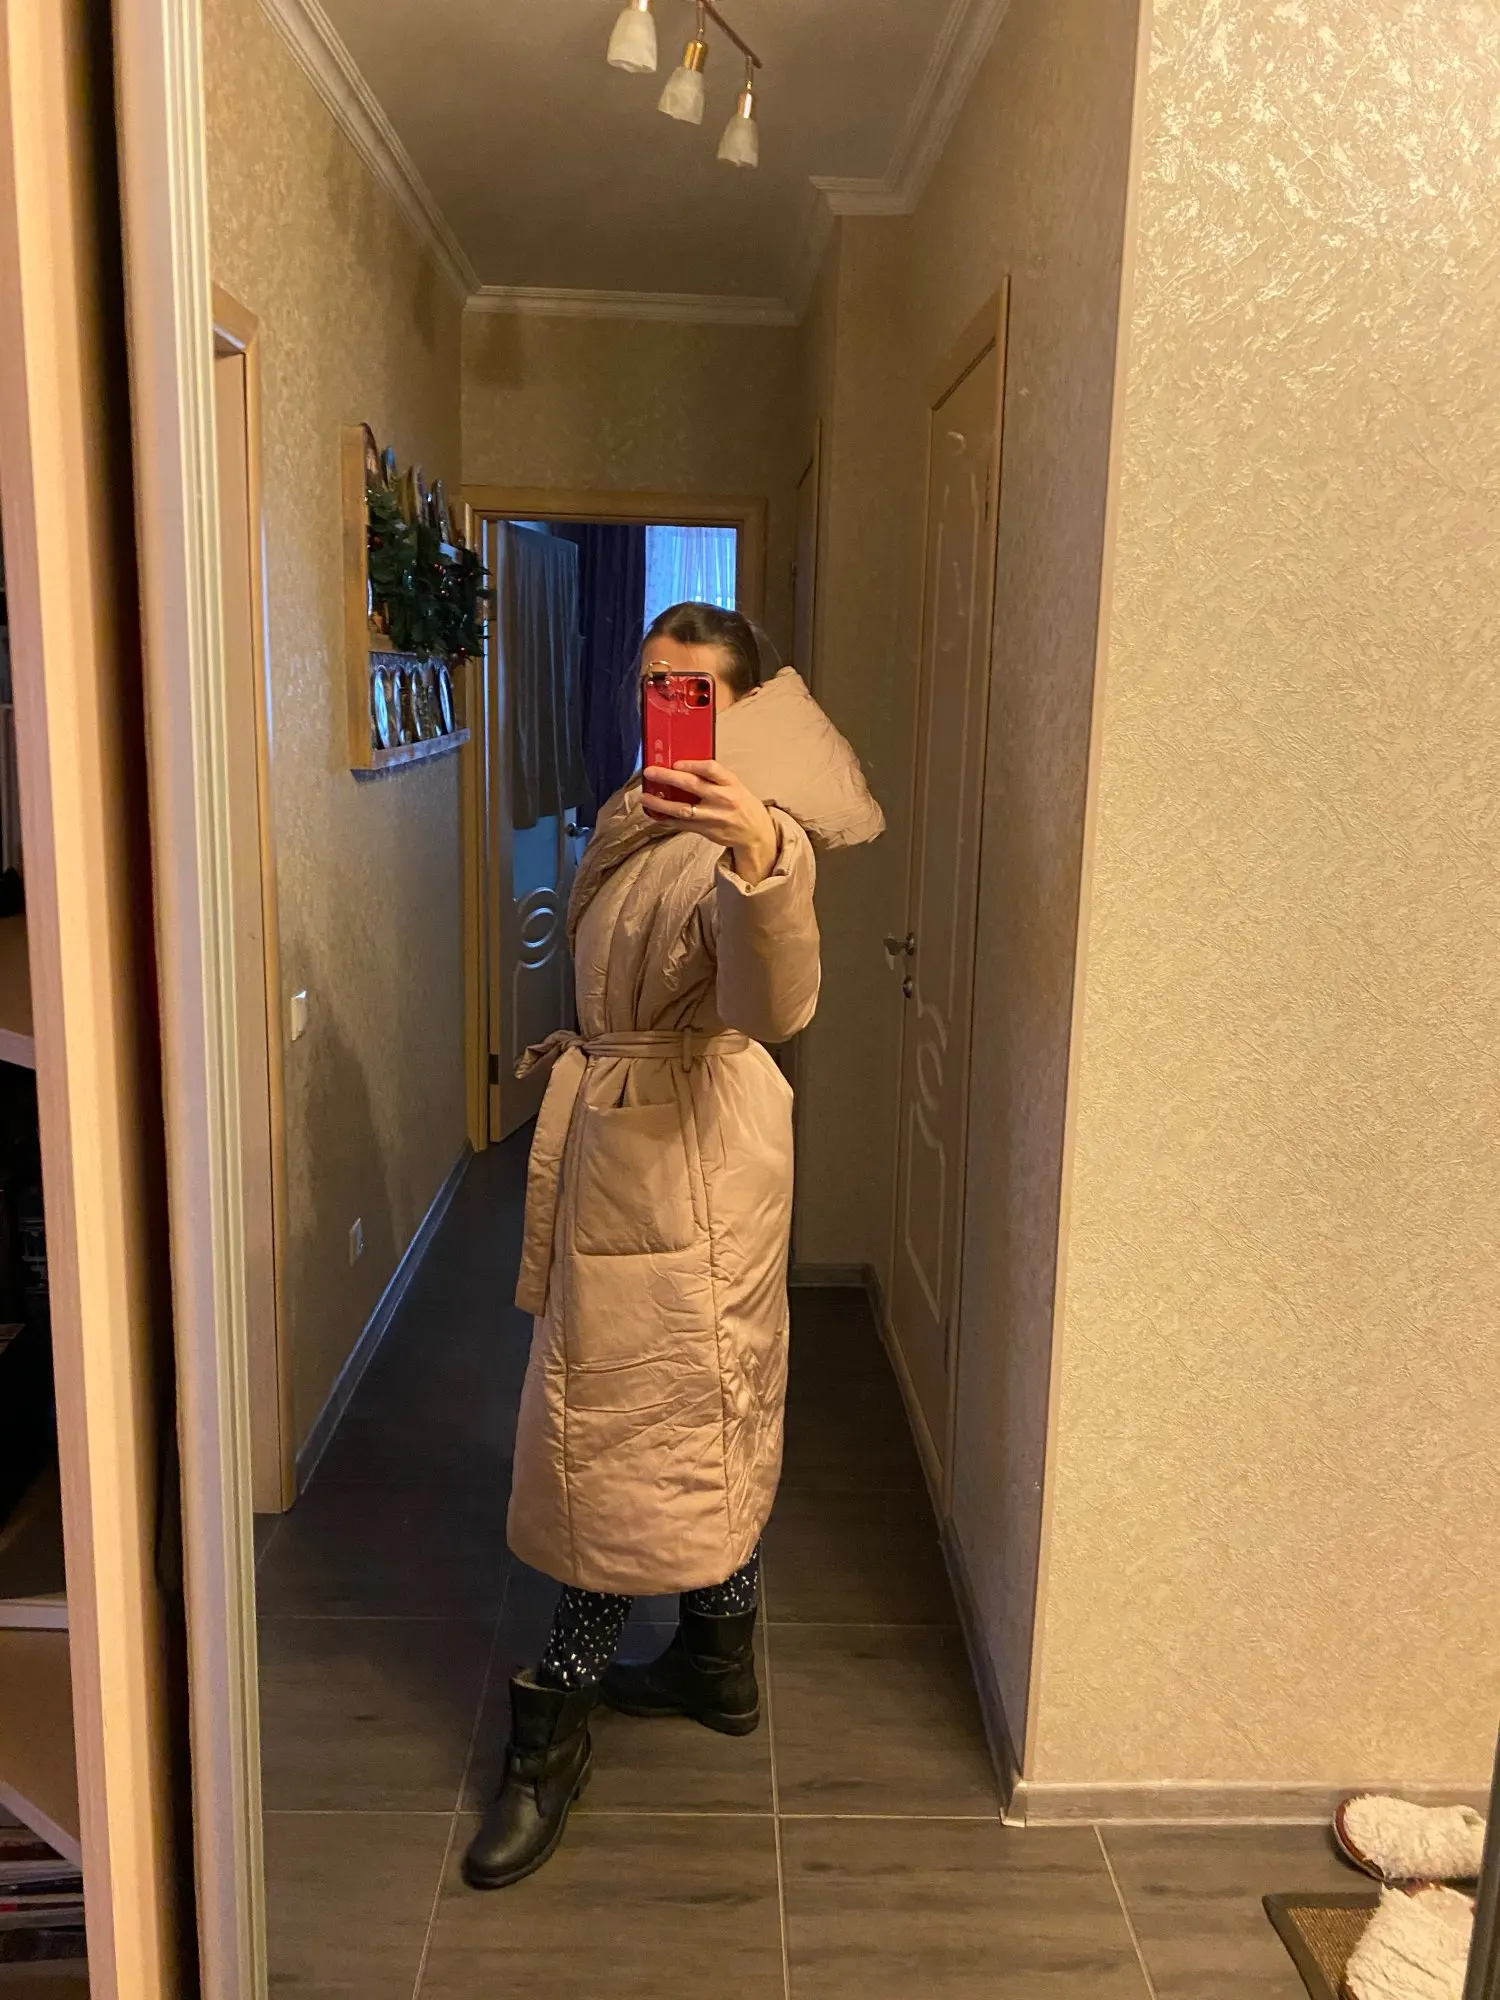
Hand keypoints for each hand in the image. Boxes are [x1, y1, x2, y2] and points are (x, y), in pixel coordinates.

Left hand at [642, 759, 778, 884]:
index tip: (676, 762)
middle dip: (668, 777)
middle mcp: (723, 799)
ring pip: (682, 809)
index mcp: (731, 784)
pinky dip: (666, 818)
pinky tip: (654, 813)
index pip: (711, 769)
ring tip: (645, 797)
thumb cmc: (741, 804)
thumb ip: (713, 777)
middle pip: (692, 786)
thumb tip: (683, 766)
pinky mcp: (706, 830)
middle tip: (650, 772)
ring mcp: (713, 817)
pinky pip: (681, 824)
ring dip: (661, 803)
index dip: (692, 764)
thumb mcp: (734, 785)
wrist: (755, 833)